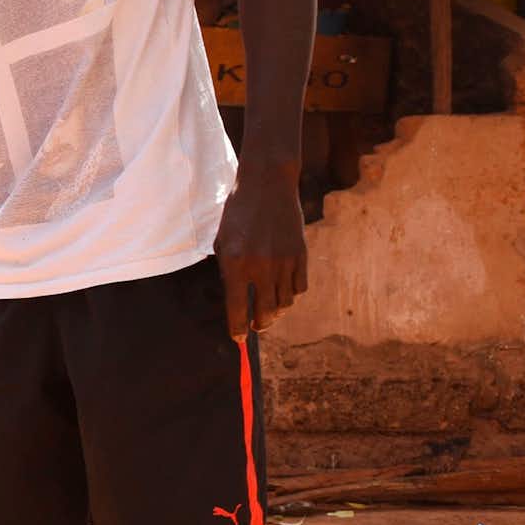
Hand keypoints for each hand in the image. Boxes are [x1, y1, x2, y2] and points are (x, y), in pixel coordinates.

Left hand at [215, 164, 305, 337]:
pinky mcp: (301, 255)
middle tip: (256, 327)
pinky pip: (299, 288)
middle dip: (259, 325)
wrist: (267, 184)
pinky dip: (291, 293)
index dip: (237, 330)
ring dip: (276, 311)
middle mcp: (260, 266)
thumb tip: (237, 303)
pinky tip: (283, 289)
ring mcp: (283, 262)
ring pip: (284, 303)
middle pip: (265, 313)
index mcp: (235, 264)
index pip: (237, 310)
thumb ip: (229, 271)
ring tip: (268, 309)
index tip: (238, 339)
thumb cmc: (238, 213)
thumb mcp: (223, 241)